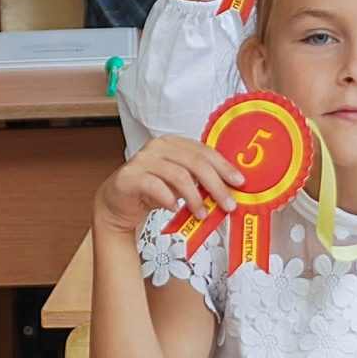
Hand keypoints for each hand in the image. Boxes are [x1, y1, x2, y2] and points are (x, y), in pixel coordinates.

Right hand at [96, 136, 243, 238]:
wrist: (118, 203)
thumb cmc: (152, 191)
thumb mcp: (180, 185)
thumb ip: (200, 182)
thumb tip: (229, 191)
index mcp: (174, 143)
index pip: (204, 151)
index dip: (224, 167)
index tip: (239, 183)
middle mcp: (158, 146)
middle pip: (195, 162)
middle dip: (216, 185)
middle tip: (227, 204)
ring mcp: (142, 159)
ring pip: (178, 174)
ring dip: (195, 197)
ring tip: (202, 213)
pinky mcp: (129, 176)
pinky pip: (154, 185)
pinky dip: (168, 199)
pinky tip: (175, 209)